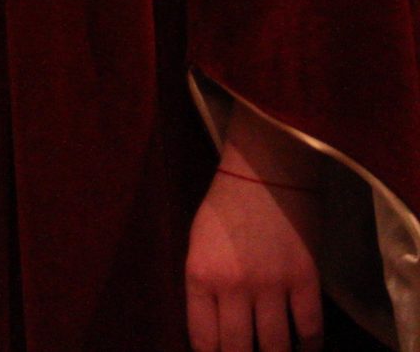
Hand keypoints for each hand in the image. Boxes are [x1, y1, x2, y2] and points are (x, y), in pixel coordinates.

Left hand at [187, 166, 322, 350]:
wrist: (264, 172)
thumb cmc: (224, 207)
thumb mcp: (197, 246)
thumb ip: (204, 287)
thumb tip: (214, 328)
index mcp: (199, 276)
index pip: (204, 338)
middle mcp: (233, 287)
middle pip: (239, 349)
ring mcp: (272, 286)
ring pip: (276, 346)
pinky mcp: (306, 280)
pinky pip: (310, 328)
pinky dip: (309, 345)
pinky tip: (305, 348)